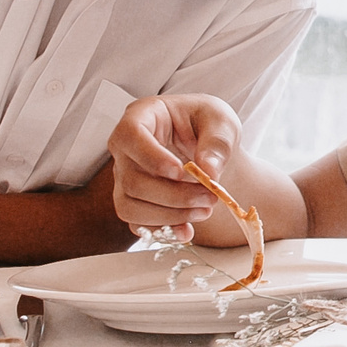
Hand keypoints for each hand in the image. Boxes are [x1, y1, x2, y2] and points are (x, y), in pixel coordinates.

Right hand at [108, 94, 241, 239]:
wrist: (206, 144)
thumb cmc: (207, 124)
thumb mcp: (221, 121)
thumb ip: (217, 143)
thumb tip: (208, 171)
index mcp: (142, 116)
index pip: (130, 135)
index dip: (151, 157)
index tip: (181, 171)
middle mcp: (125, 148)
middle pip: (132, 179)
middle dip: (173, 195)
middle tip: (210, 197)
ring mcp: (125, 176)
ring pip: (130, 206)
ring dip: (169, 215)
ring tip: (205, 210)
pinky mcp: (133, 200)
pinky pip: (137, 223)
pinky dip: (163, 230)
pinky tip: (188, 229)